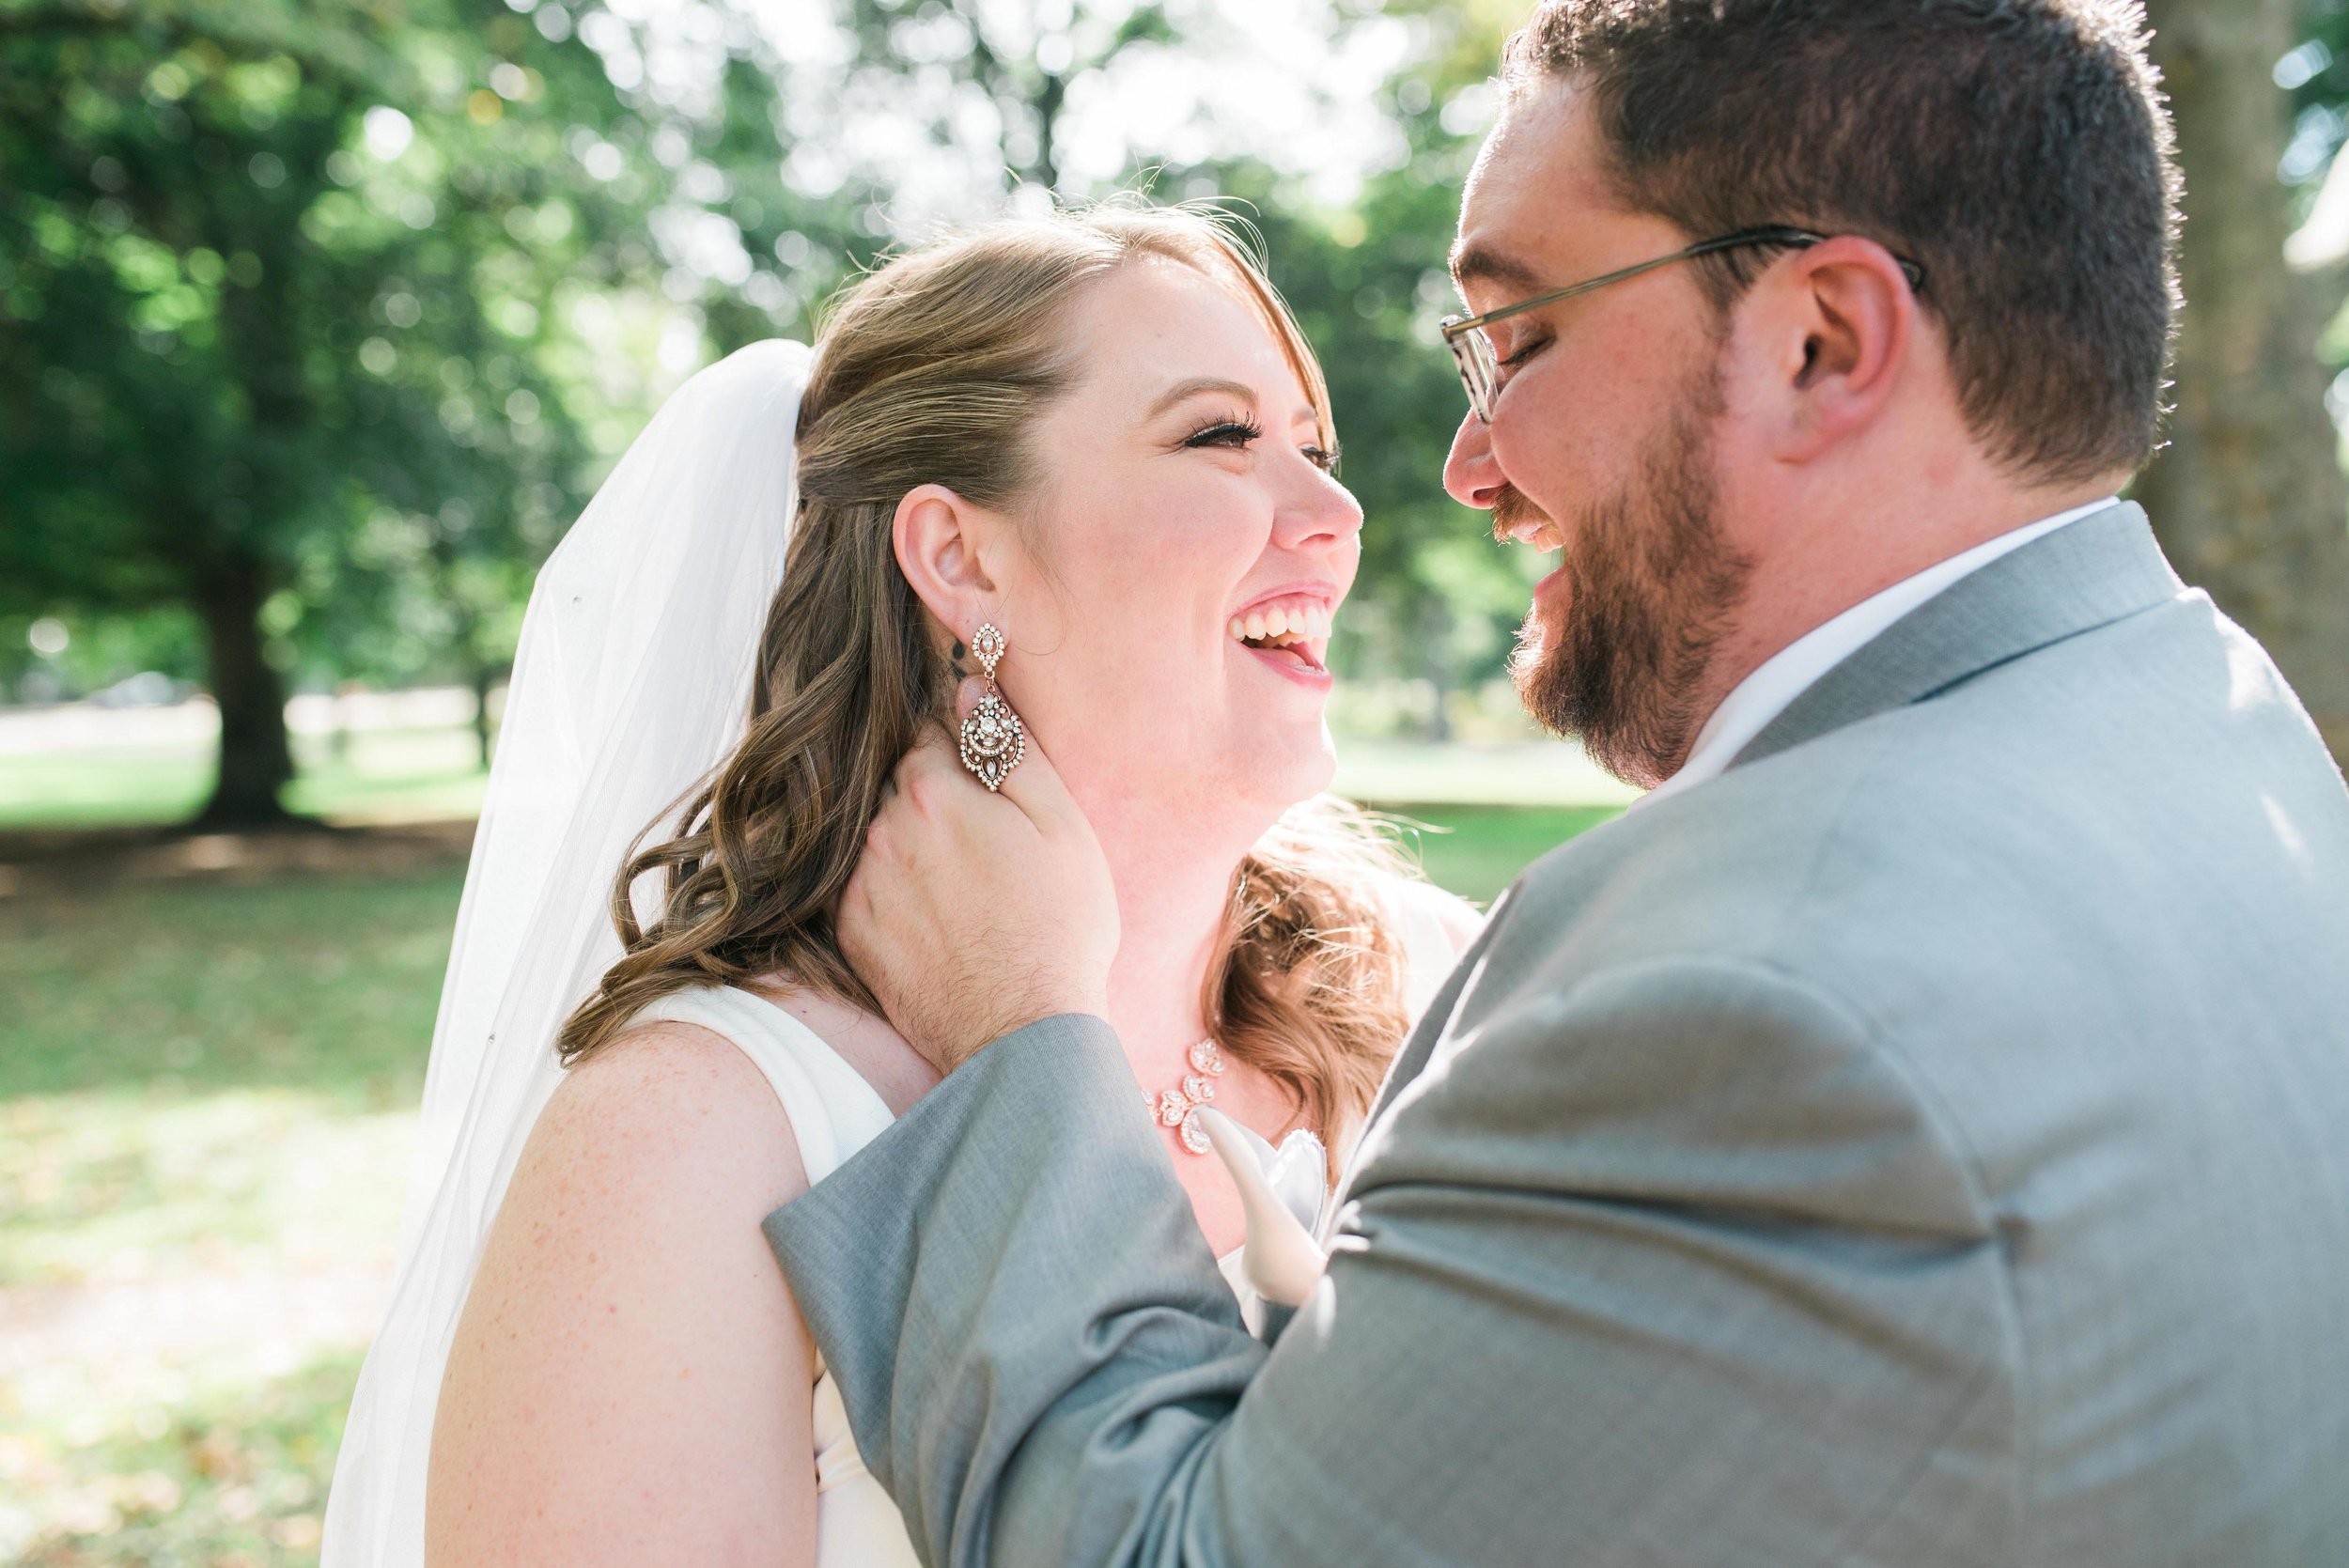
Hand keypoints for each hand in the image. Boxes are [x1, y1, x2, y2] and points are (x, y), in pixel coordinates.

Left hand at [838, 678, 1119, 1072]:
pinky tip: (935, 915)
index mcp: (933, 792)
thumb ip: (1010, 748)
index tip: (982, 777)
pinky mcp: (852, 933)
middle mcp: (882, 830)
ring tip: (961, 883)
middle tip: (982, 838)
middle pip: (897, 784)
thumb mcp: (1061, 824)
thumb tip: (971, 687)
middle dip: (932, 795)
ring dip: (909, 843)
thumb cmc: (1059, 926)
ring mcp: (860, 884)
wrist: (1023, 1031)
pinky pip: (863, 885)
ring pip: (877, 835)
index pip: (928, 735)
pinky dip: (891, 889)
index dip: (959, 750)